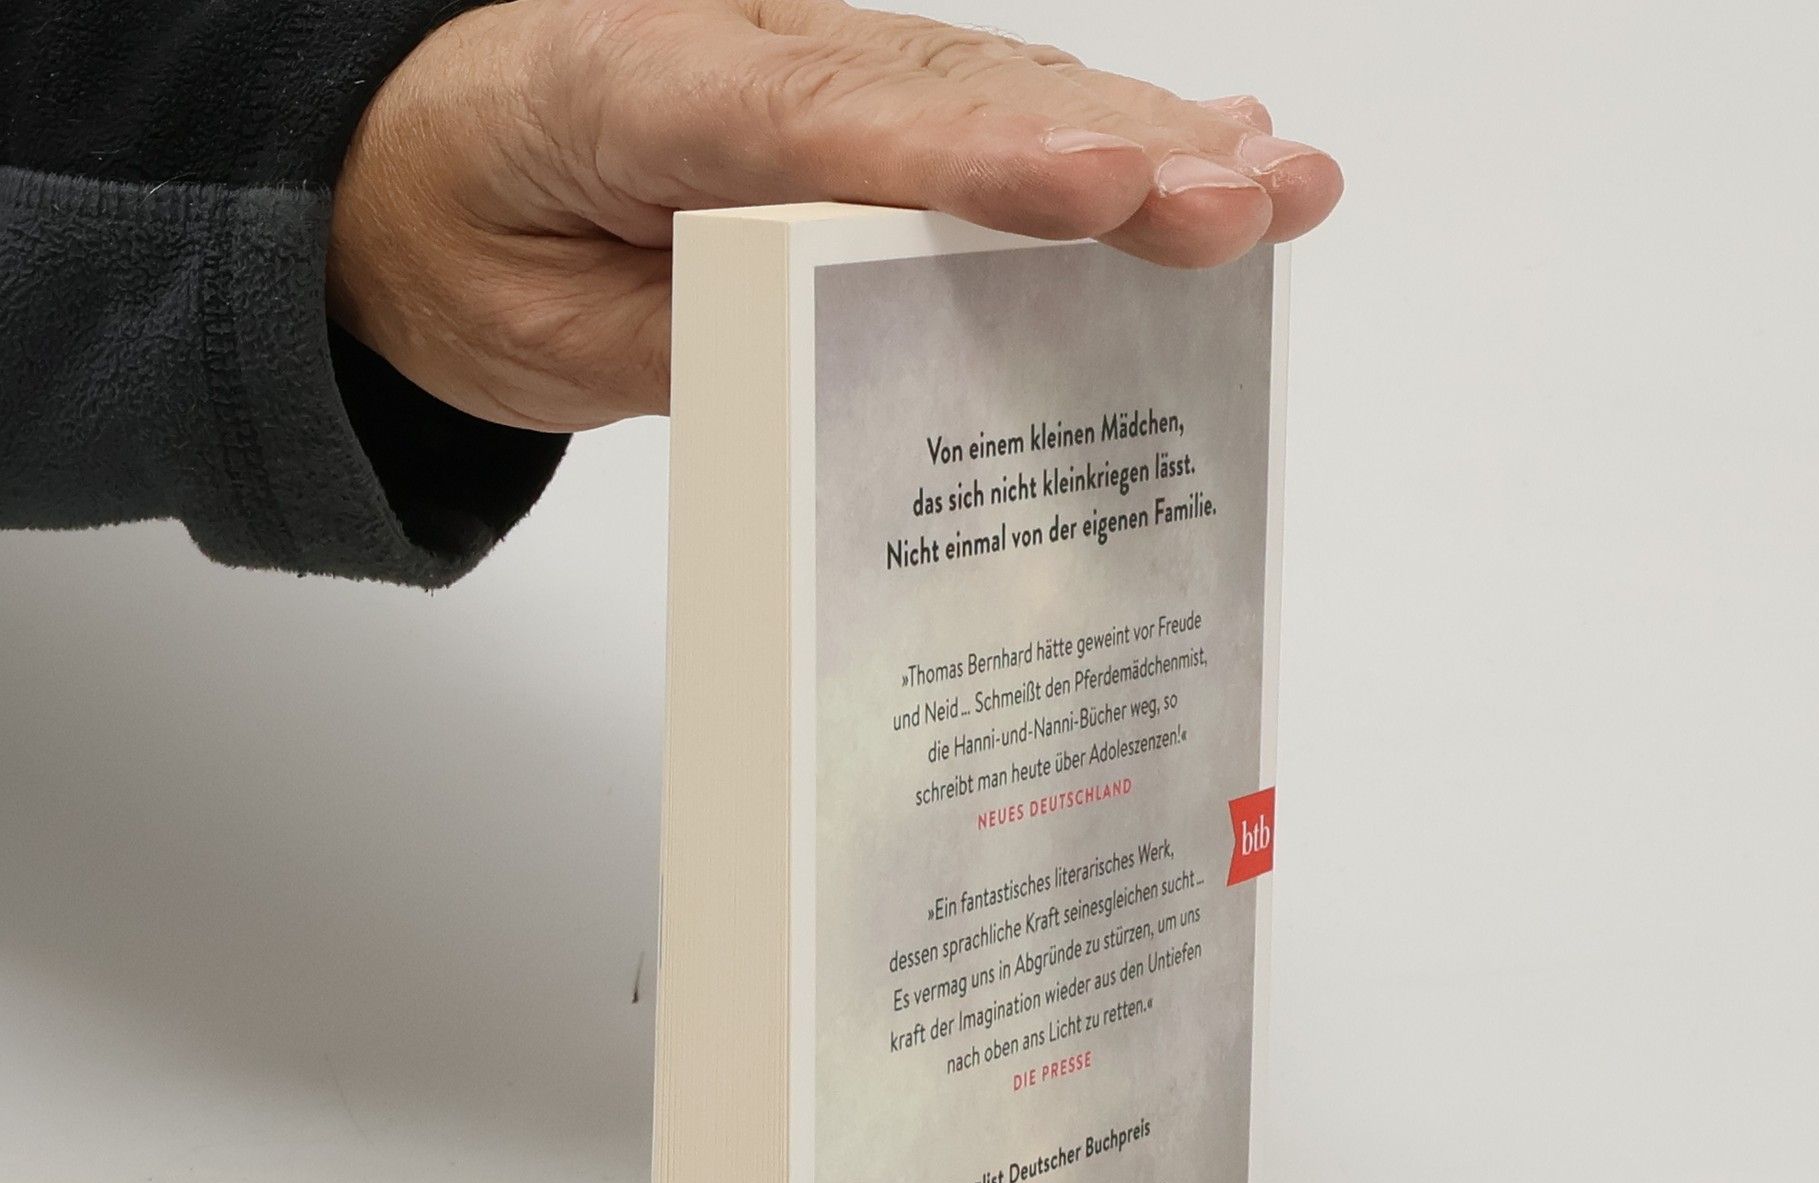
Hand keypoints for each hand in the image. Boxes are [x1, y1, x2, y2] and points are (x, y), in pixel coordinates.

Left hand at [326, 0, 1343, 431]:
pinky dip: (1093, 142)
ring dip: (1145, 141)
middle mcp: (752, 62)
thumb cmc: (474, 245)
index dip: (970, 158)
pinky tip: (1196, 153)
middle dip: (1114, 153)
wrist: (416, 179)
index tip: (1096, 188)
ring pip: (992, 96)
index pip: (824, 123)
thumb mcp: (537, 331)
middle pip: (951, 98)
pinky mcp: (850, 119)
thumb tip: (838, 359)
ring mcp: (813, 77)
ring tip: (1275, 181)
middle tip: (1250, 197)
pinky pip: (979, 120)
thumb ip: (684, 337)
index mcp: (643, 96)